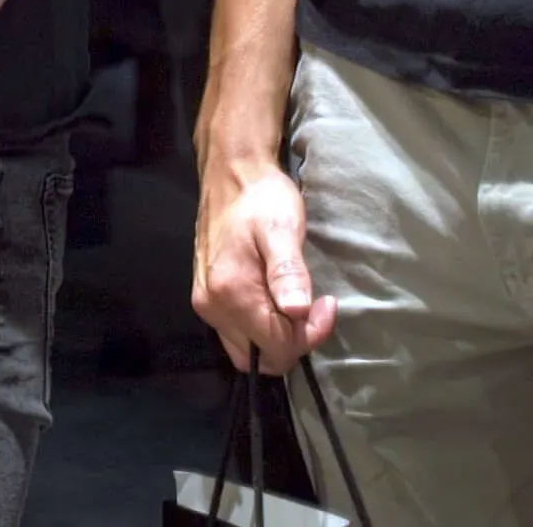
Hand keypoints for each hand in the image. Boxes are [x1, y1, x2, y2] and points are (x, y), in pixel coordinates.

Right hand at [192, 156, 335, 374]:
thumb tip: (297, 312)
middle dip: (293, 342)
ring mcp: (206, 303)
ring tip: (296, 302)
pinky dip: (263, 328)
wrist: (230, 174)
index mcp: (231, 293)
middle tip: (312, 306)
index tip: (327, 303)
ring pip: (247, 349)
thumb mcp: (282, 230)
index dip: (310, 335)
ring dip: (278, 337)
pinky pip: (238, 333)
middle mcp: (212, 306)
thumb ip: (288, 273)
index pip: (278, 347)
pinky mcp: (207, 297)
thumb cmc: (262, 200)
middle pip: (260, 358)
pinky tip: (277, 299)